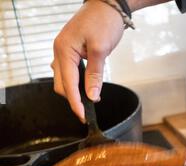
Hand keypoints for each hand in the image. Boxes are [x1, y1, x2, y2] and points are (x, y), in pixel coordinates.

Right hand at [52, 0, 123, 121]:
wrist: (108, 4)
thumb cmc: (104, 21)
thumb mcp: (101, 50)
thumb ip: (94, 75)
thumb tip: (91, 96)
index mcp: (64, 50)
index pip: (67, 84)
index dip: (75, 103)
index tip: (83, 116)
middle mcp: (59, 51)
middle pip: (61, 85)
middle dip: (73, 99)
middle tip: (88, 112)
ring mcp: (63, 51)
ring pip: (63, 79)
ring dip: (74, 92)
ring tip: (90, 100)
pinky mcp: (70, 51)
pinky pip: (68, 72)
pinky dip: (75, 83)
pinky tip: (85, 87)